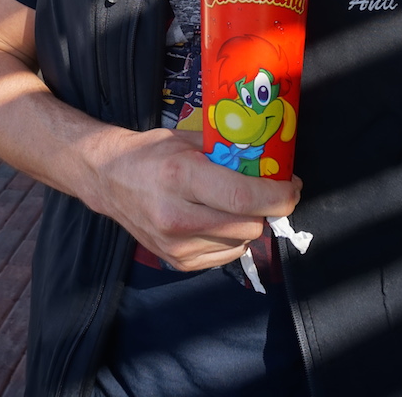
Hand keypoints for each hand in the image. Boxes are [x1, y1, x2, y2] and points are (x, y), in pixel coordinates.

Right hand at [85, 126, 301, 270]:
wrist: (109, 180)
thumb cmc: (152, 153)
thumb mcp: (189, 140)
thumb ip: (228, 150)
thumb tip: (270, 157)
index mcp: (181, 177)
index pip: (242, 196)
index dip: (277, 195)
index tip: (292, 186)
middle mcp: (176, 217)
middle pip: (248, 224)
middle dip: (266, 208)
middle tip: (267, 191)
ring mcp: (175, 245)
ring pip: (241, 243)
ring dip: (248, 223)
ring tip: (234, 203)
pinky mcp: (177, 262)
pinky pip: (226, 256)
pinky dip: (231, 238)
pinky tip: (217, 219)